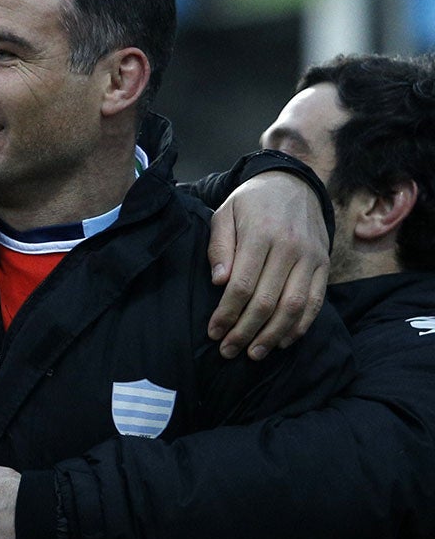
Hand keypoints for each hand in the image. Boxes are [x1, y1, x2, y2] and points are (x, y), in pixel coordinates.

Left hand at [208, 170, 331, 360]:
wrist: (293, 184)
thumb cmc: (250, 204)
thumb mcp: (225, 214)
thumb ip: (220, 247)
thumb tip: (219, 281)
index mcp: (261, 234)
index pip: (242, 285)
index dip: (226, 314)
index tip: (213, 332)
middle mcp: (290, 248)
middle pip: (267, 301)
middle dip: (245, 331)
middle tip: (228, 351)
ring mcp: (312, 257)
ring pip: (294, 306)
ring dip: (273, 335)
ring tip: (254, 353)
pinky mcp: (324, 265)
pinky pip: (316, 301)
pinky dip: (301, 325)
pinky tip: (283, 341)